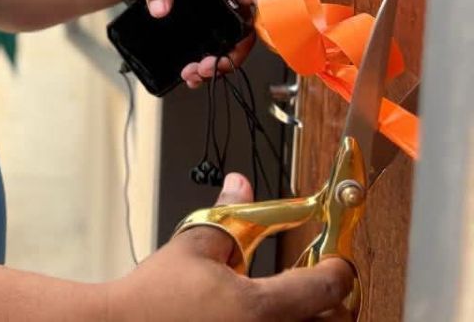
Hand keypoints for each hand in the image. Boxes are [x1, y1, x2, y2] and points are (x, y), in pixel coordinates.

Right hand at [108, 174, 353, 321]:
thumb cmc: (153, 298)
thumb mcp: (192, 248)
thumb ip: (228, 216)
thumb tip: (241, 185)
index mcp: (259, 308)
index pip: (326, 289)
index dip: (339, 270)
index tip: (336, 260)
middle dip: (336, 301)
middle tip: (322, 281)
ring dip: (315, 320)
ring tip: (300, 303)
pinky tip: (268, 317)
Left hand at [123, 0, 263, 87]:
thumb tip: (160, 9)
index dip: (268, 15)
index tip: (262, 35)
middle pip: (244, 31)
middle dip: (231, 55)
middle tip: (208, 67)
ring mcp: (213, 15)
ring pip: (228, 45)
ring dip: (216, 65)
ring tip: (194, 75)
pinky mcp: (199, 27)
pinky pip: (209, 49)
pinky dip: (202, 67)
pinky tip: (190, 76)